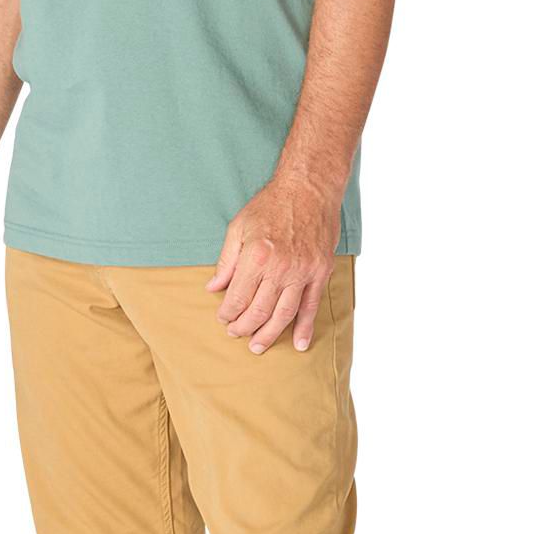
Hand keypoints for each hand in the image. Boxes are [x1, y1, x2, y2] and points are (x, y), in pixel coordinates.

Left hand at [205, 172, 340, 353]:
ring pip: (284, 314)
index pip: (238, 297)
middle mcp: (280, 267)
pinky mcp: (320, 271)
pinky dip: (305, 327)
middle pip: (259, 310)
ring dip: (270, 334)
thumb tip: (213, 288)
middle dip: (244, 327)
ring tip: (258, 346)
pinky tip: (299, 343)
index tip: (223, 318)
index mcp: (256, 256)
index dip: (228, 313)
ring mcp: (303, 271)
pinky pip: (312, 306)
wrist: (309, 188)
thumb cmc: (271, 205)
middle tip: (236, 334)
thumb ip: (226, 261)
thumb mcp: (238, 227)